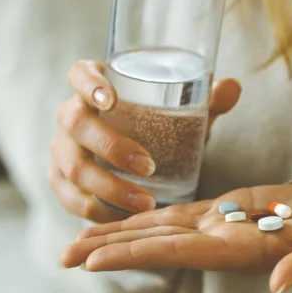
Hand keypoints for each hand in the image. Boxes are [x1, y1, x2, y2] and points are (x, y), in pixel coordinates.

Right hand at [50, 60, 241, 222]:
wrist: (137, 151)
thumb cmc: (160, 122)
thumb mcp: (184, 111)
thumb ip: (207, 99)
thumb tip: (231, 87)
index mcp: (94, 85)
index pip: (80, 74)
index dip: (89, 85)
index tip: (111, 101)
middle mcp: (71, 113)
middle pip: (76, 124)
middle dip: (110, 147)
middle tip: (148, 166)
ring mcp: (61, 147)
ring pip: (72, 167)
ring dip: (107, 187)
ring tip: (145, 202)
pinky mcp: (60, 178)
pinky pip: (68, 196)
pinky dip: (93, 209)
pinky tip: (120, 218)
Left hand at [60, 183, 291, 292]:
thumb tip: (279, 286)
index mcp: (241, 251)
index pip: (176, 254)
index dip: (133, 256)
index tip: (92, 260)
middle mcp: (222, 244)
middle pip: (155, 247)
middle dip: (109, 249)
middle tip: (62, 256)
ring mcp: (222, 229)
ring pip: (160, 231)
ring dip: (118, 235)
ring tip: (76, 241)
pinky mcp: (229, 212)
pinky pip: (178, 215)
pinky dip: (145, 218)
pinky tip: (120, 217)